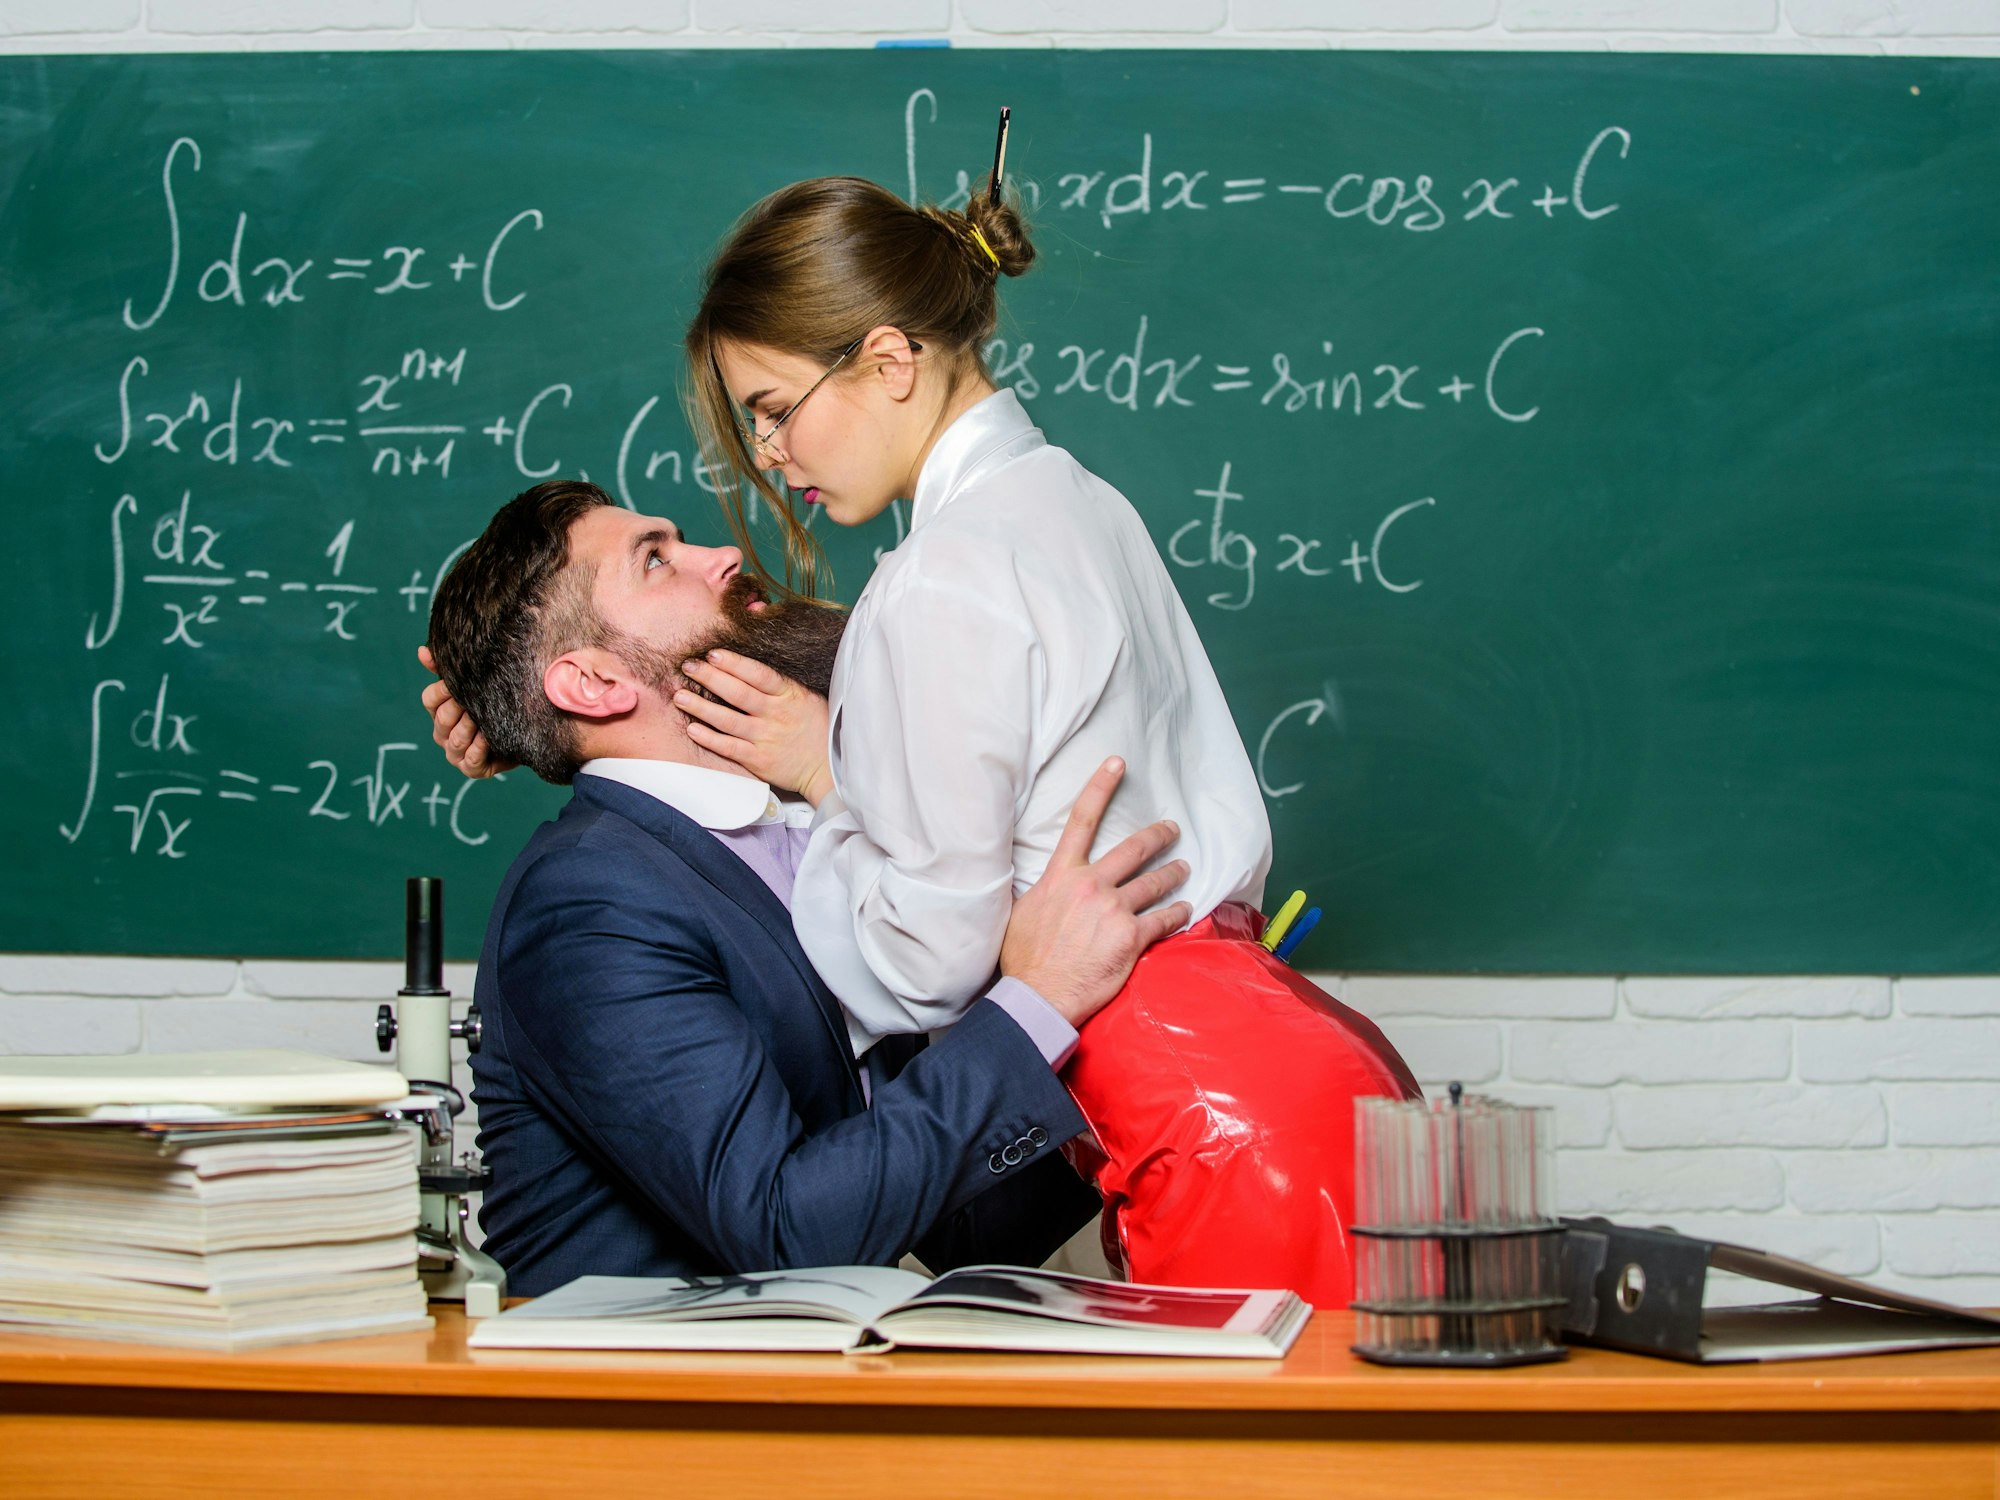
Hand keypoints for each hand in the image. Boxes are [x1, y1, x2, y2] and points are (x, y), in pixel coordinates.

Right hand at [416, 644, 516, 778]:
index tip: (460, 681)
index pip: (429, 699)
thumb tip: (422, 651)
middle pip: (441, 718)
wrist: (524, 731)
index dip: (442, 689)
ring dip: (470, 727)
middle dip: (460, 707)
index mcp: (440, 712)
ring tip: (484, 717)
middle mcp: (443, 734)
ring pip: (455, 739)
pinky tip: (490, 737)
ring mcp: (455, 753)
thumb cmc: (495, 705)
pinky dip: (480, 747)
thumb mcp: (476, 685)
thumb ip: (448, 669)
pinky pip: (471, 759)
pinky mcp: (471, 769)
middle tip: (477, 697)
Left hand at [675, 650, 833, 805]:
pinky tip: (692, 728)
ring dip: (700, 706)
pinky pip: (728, 747)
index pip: (759, 674)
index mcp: (789, 695)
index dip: (734, 663)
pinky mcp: (758, 760)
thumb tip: (750, 666)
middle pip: (738, 693)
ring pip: (727, 719)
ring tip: (680, 695)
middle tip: (688, 666)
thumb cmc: (817, 728)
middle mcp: (776, 715)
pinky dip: (709, 738)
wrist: (827, 767)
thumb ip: (781, 684)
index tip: (713, 653)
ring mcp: (766, 738)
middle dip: (710, 677)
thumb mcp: (807, 698)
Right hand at [1000, 757, 1191, 1026]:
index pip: (1082, 820)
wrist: (1038, 996)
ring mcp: (1113, 910)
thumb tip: (1042, 881)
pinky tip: (1186, 909)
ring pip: (1154, 883)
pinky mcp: (1131, 938)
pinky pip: (1164, 919)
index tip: (1118, 762)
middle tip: (1172, 828)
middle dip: (1158, 835)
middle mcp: (1091, 885)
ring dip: (1173, 874)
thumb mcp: (1021, 911)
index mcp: (1061, 875)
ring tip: (1184, 869)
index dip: (1100, 786)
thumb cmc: (1025, 958)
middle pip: (1133, 849)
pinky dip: (1178, 913)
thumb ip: (1041, 889)